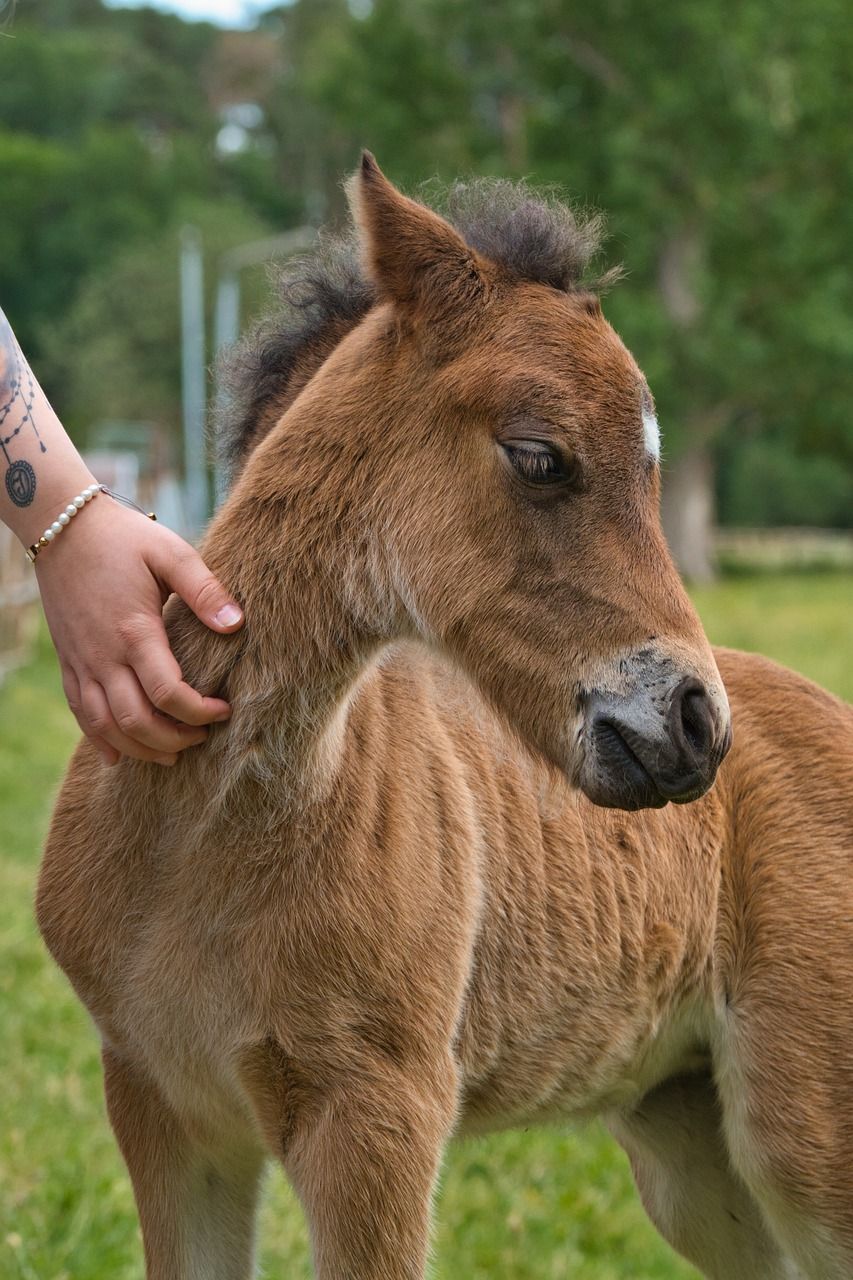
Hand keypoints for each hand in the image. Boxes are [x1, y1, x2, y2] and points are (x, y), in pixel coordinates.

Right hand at [35, 495, 243, 765]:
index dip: (200, 712)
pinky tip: (119, 755)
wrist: (62, 526)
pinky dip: (100, 740)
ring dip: (140, 748)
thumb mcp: (171, 553)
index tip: (224, 710)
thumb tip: (236, 624)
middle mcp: (104, 656)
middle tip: (203, 737)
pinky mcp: (68, 662)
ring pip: (105, 726)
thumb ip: (205, 590)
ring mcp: (82, 662)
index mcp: (135, 632)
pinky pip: (80, 713)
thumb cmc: (123, 537)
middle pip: (137, 722)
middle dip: (174, 739)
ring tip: (171, 753)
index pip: (169, 694)